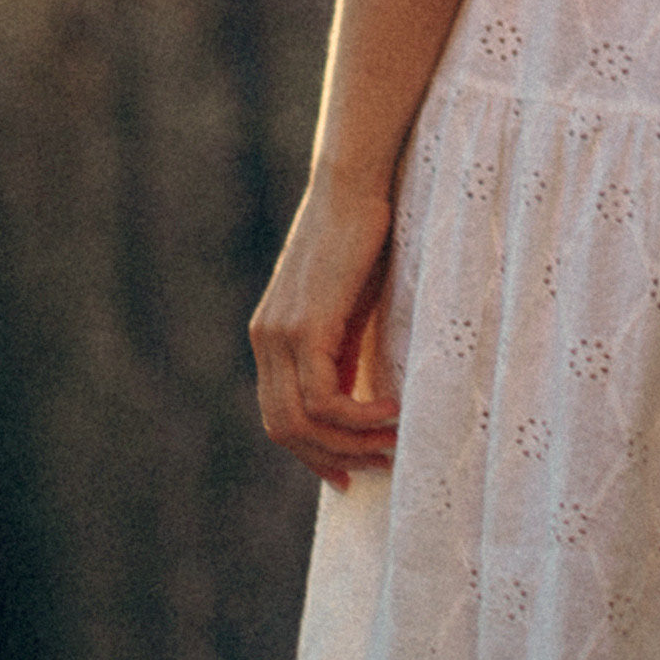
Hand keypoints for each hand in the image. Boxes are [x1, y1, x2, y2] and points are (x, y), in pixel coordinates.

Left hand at [250, 171, 400, 488]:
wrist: (354, 186)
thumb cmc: (361, 240)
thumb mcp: (345, 310)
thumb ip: (338, 354)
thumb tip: (348, 406)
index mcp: (268, 337)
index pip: (278, 417)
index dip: (313, 453)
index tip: (350, 473)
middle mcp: (264, 339)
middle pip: (284, 430)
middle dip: (332, 458)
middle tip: (379, 465)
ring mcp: (279, 334)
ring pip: (303, 422)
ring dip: (352, 444)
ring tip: (394, 440)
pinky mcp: (305, 326)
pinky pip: (325, 400)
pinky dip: (360, 418)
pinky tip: (393, 411)